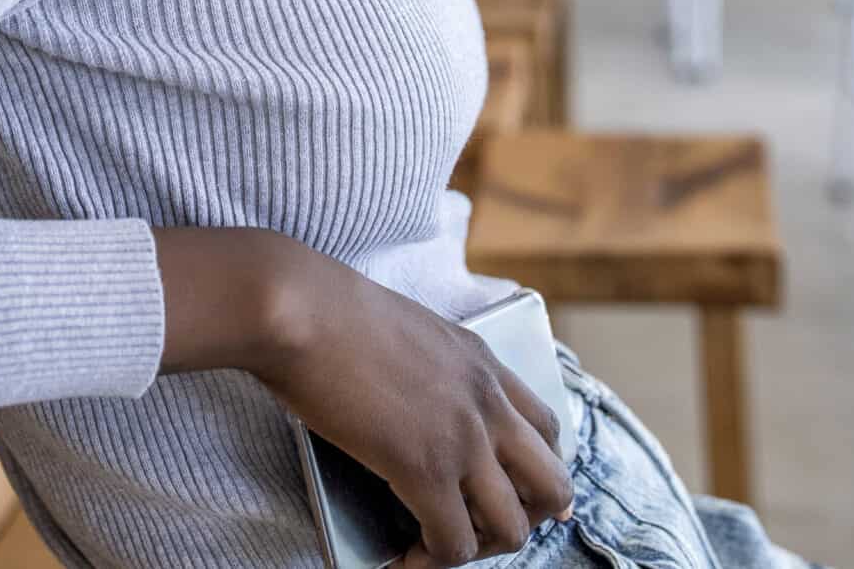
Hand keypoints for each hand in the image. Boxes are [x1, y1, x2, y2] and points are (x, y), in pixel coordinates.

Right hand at [153, 229, 573, 566]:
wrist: (300, 308)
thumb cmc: (329, 312)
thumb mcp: (409, 331)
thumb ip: (431, 370)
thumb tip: (415, 410)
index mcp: (483, 363)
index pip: (546, 430)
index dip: (534, 473)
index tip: (509, 496)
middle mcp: (488, 401)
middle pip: (553, 486)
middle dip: (524, 519)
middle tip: (475, 527)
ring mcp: (463, 438)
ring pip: (513, 529)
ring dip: (478, 548)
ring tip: (434, 545)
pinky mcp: (425, 470)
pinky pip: (453, 544)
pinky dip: (430, 562)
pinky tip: (402, 556)